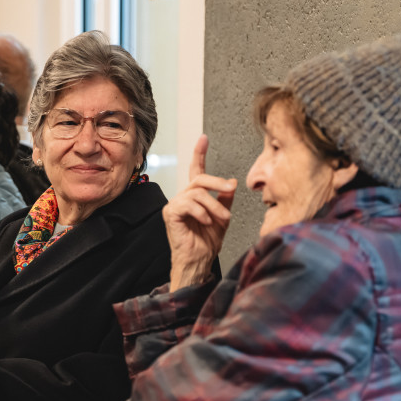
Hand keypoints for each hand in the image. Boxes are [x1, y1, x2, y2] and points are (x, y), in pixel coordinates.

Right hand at [163, 135, 236, 291]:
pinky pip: (187, 204)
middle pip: (200, 179)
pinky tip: (206, 221)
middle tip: (229, 189)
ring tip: (222, 218)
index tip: (203, 139)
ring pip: (197, 192)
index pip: (197, 171)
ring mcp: (175, 205)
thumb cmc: (206, 243)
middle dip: (217, 182)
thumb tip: (230, 183)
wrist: (198, 261)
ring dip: (214, 205)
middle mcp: (183, 198)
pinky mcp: (170, 214)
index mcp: (195, 197)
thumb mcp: (222, 217)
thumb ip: (225, 199)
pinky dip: (201, 212)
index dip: (199, 154)